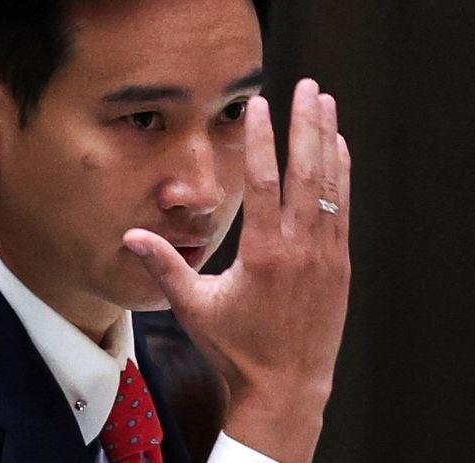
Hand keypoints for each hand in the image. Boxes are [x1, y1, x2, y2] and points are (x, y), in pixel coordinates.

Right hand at [123, 78, 350, 461]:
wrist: (287, 388)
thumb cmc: (237, 350)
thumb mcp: (194, 309)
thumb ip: (165, 267)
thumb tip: (130, 236)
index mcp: (262, 253)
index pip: (261, 181)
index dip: (261, 139)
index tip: (261, 104)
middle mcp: (299, 247)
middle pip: (304, 171)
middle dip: (306, 124)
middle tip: (309, 87)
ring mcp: (325, 254)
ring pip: (330, 184)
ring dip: (329, 140)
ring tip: (327, 103)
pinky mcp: (340, 264)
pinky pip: (343, 208)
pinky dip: (342, 175)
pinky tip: (341, 148)